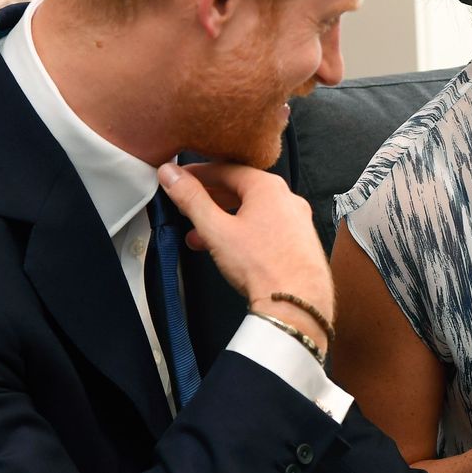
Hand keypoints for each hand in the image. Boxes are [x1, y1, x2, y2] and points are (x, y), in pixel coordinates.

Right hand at [158, 162, 333, 338]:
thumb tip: (172, 175)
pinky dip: (241, 232)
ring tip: (198, 235)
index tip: (179, 178)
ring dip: (222, 219)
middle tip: (186, 205)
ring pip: (252, 211)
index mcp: (268, 187)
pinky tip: (225, 249)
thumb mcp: (216, 229)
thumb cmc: (262, 266)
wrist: (296, 303)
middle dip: (209, 199)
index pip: (226, 169)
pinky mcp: (299, 241)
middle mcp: (287, 198)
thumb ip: (191, 199)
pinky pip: (265, 227)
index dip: (197, 174)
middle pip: (240, 189)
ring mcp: (296, 220)